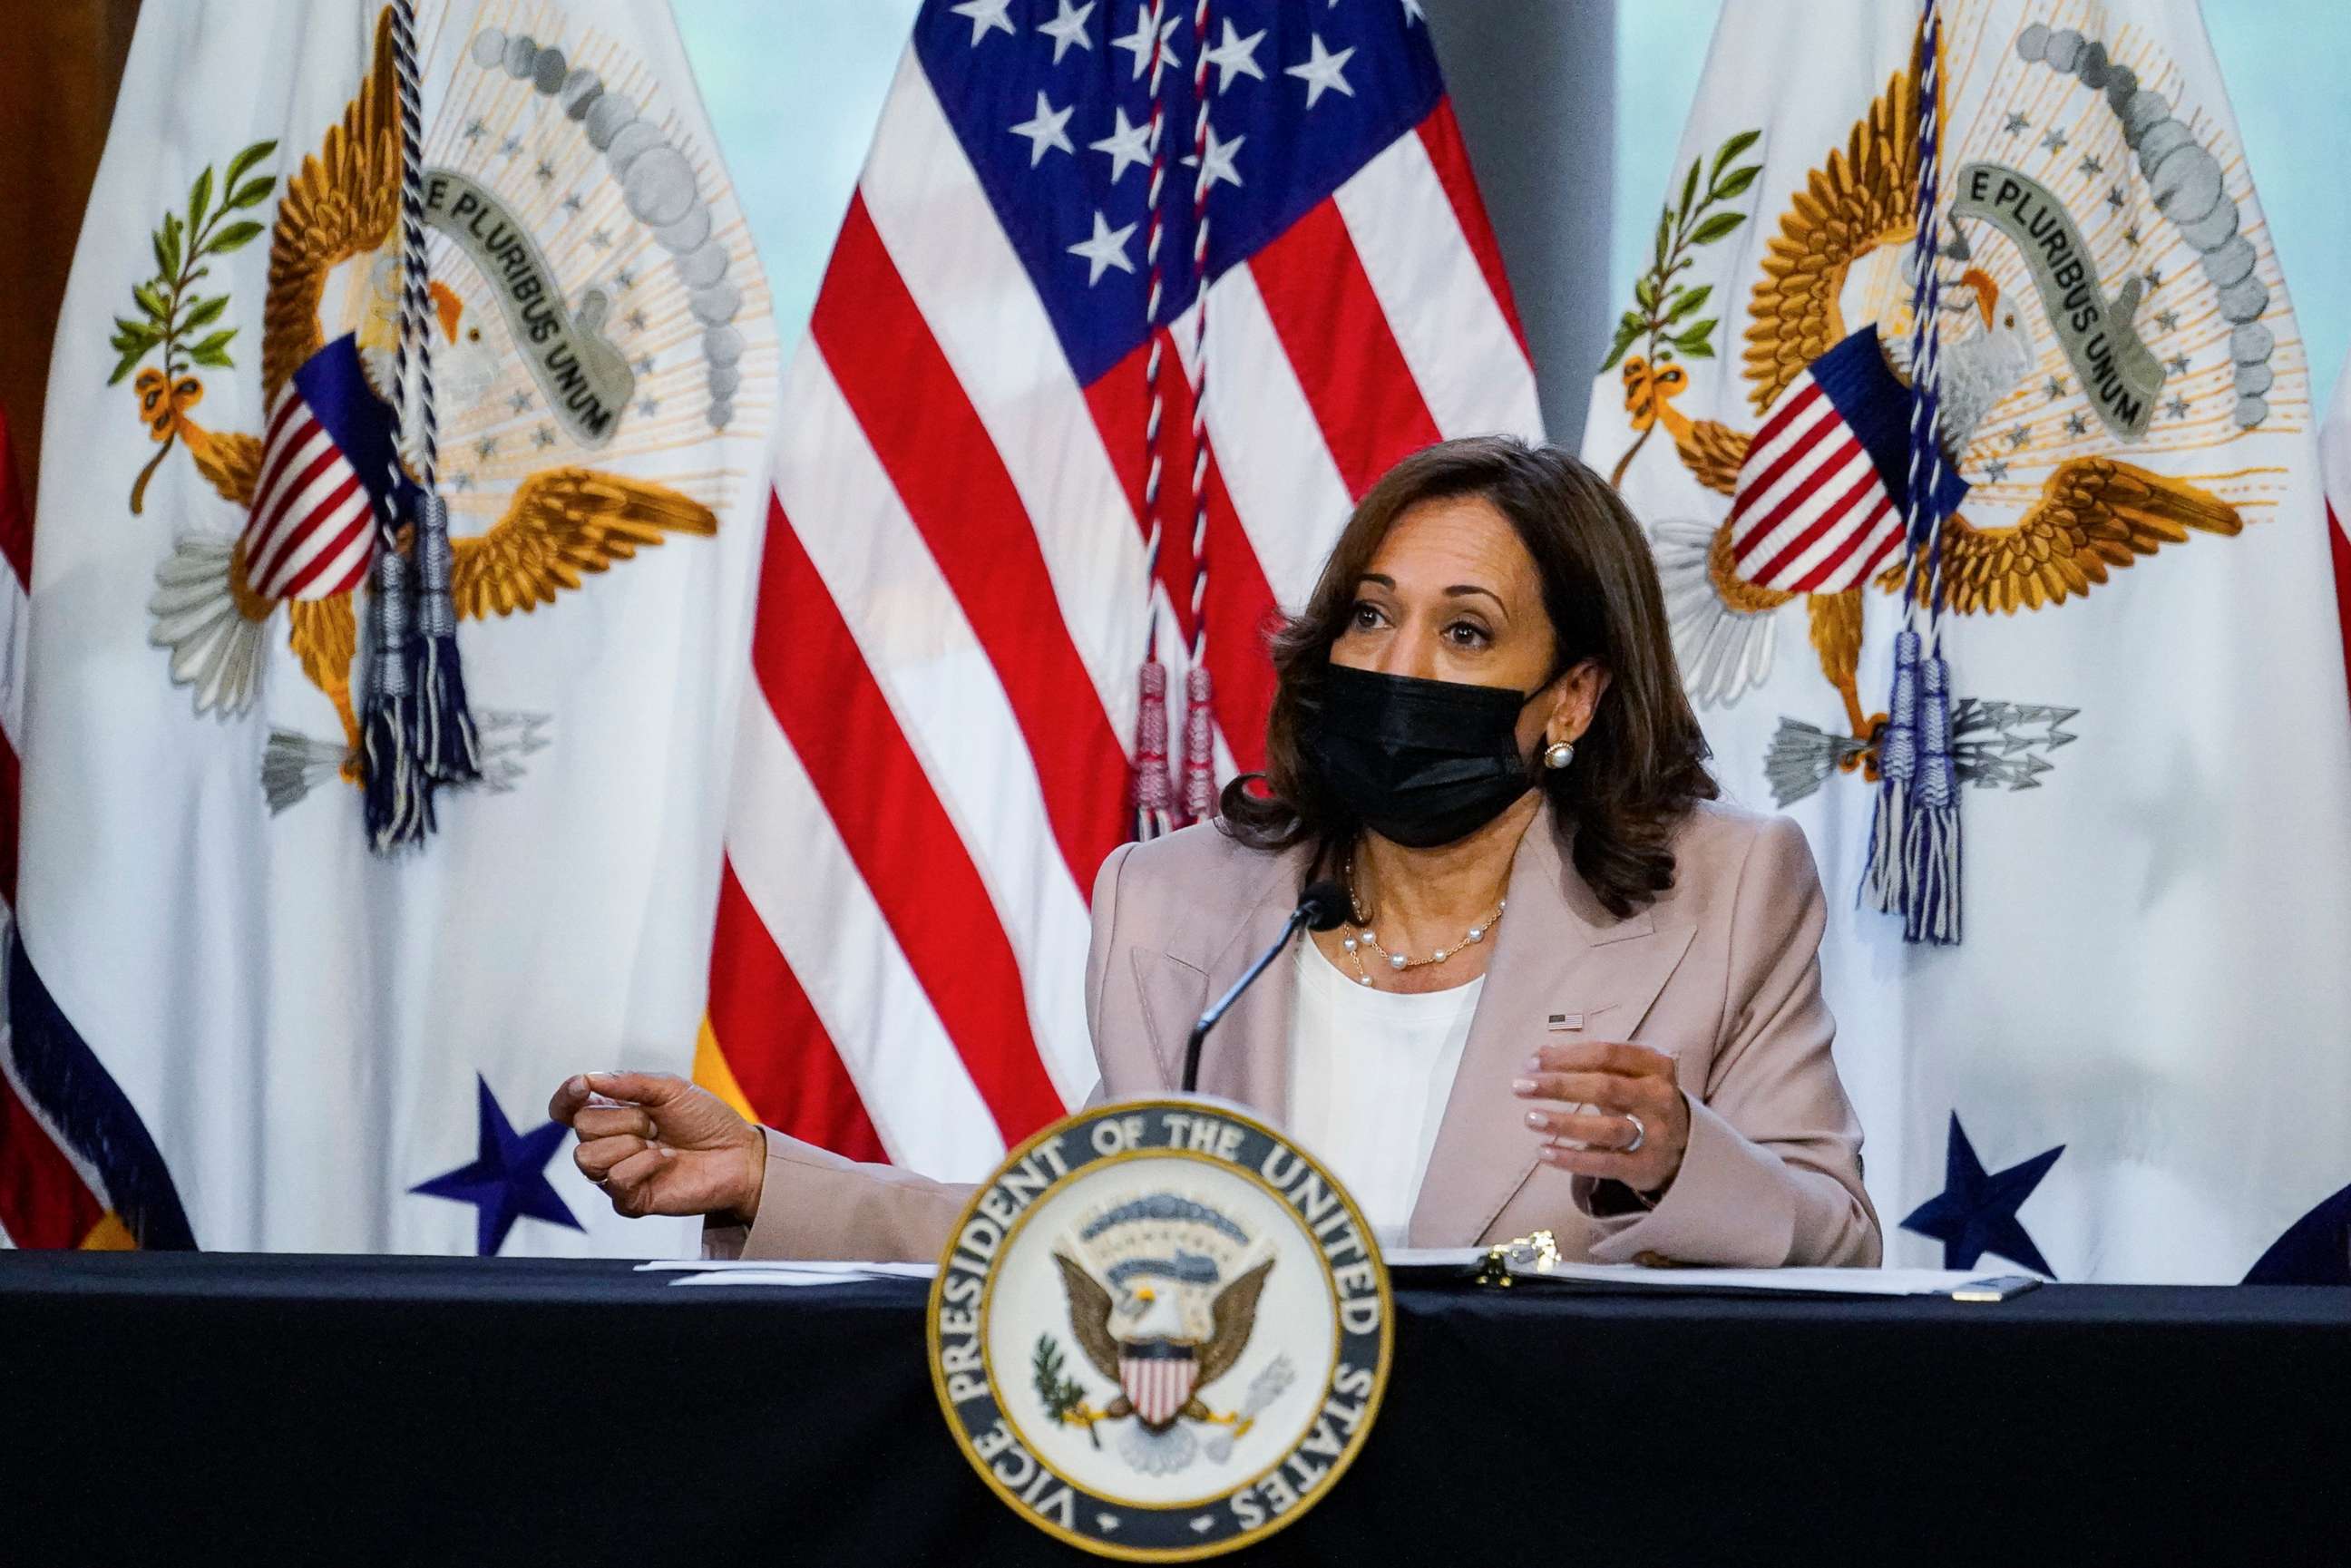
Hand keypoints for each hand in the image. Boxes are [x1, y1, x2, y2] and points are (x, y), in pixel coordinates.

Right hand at [547, 1071, 766, 1223]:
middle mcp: (610, 1144)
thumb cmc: (707, 1120)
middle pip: (582, 1128)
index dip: (566, 1097)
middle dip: (623, 1119)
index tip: (582, 1086)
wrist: (738, 1154)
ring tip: (660, 1144)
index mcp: (614, 1113)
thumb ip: (629, 1082)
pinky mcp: (629, 1200)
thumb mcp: (671, 1089)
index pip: (568, 1109)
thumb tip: (589, 1078)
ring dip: (629, 1144)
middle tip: (655, 1124)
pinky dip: (642, 1166)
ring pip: (587, 1158)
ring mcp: (617, 1172)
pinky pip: (614, 1181)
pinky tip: (664, 1162)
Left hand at [1511, 1041, 1690, 1197]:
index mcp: (1655, 1065)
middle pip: (1605, 1087)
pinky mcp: (1645, 1165)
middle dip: (1559, 1085)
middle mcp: (1658, 1097)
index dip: (1567, 1057)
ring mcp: (1656, 1133)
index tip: (1532, 1062)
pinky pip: (1605, 1162)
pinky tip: (1544, 1152)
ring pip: (1607, 1128)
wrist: (1684, 1146)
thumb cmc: (1641, 1099)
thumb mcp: (1626, 1074)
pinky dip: (1572, 1159)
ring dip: (1564, 1123)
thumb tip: (1537, 1056)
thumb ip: (1587, 1064)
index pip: (1607, 1054)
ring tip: (1530, 1118)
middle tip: (1520, 1086)